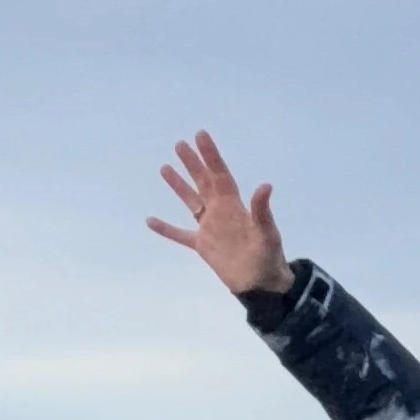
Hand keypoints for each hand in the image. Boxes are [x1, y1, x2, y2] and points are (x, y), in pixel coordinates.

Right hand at [147, 131, 291, 293]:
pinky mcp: (203, 246)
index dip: (211, 155)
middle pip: (203, 182)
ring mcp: (210, 228)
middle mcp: (220, 212)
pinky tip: (150, 220)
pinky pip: (180, 235)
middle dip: (193, 163)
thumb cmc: (269, 258)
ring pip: (191, 201)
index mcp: (235, 206)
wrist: (261, 284)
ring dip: (178, 185)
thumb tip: (265, 186)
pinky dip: (166, 228)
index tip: (200, 135)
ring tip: (165, 167)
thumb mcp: (267, 233)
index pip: (220, 175)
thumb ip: (262, 211)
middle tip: (180, 144)